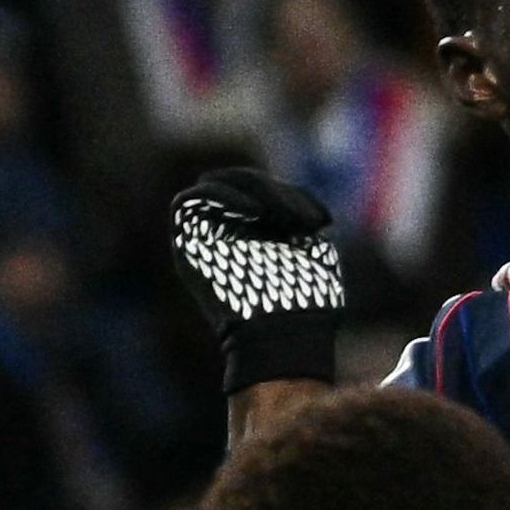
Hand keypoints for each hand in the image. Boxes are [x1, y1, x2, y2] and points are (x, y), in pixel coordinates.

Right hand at [172, 169, 346, 391]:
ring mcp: (207, 235)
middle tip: (303, 222)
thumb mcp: (310, 246)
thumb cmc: (307, 296)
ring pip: (218, 182)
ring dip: (254, 189)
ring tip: (280, 218)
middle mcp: (230, 230)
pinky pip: (187, 201)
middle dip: (278, 191)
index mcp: (260, 230)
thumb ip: (292, 216)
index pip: (268, 189)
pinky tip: (253, 212)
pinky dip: (219, 195)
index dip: (296, 195)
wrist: (284, 328)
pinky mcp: (187, 243)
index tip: (322, 222)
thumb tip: (285, 193)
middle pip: (244, 181)